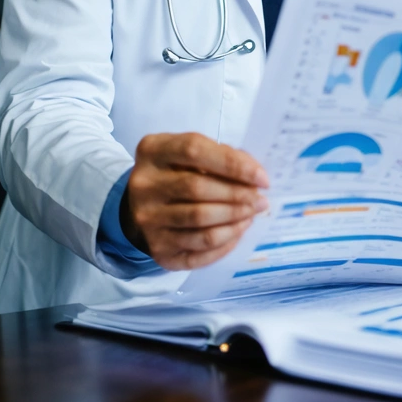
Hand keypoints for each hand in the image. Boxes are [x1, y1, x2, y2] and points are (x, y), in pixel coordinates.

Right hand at [121, 132, 269, 270]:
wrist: (139, 207)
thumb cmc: (175, 173)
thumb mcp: (189, 154)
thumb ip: (220, 156)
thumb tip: (255, 176)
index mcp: (153, 151)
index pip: (194, 151)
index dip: (233, 164)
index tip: (261, 177)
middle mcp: (144, 185)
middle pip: (198, 188)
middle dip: (238, 195)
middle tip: (260, 200)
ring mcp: (147, 220)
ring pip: (200, 222)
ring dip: (234, 219)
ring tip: (252, 214)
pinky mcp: (157, 249)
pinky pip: (198, 250)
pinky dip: (225, 242)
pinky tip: (238, 232)